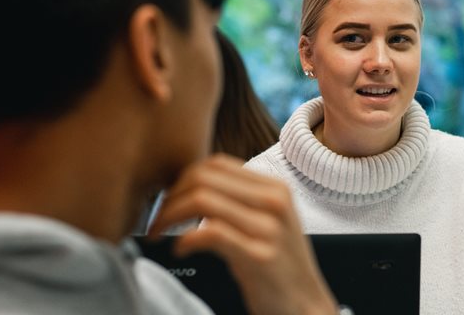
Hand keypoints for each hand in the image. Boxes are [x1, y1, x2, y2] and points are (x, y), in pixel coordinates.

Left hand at [148, 154, 336, 314]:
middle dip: (169, 197)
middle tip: (157, 219)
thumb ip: (239, 200)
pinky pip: (210, 233)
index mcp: (275, 188)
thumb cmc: (279, 268)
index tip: (169, 199)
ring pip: (201, 200)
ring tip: (159, 234)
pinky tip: (180, 251)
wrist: (306, 306)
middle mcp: (274, 202)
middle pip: (203, 178)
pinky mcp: (259, 256)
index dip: (182, 178)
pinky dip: (184, 239)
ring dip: (168, 216)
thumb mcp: (267, 222)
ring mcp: (269, 228)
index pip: (216, 164)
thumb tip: (191, 186)